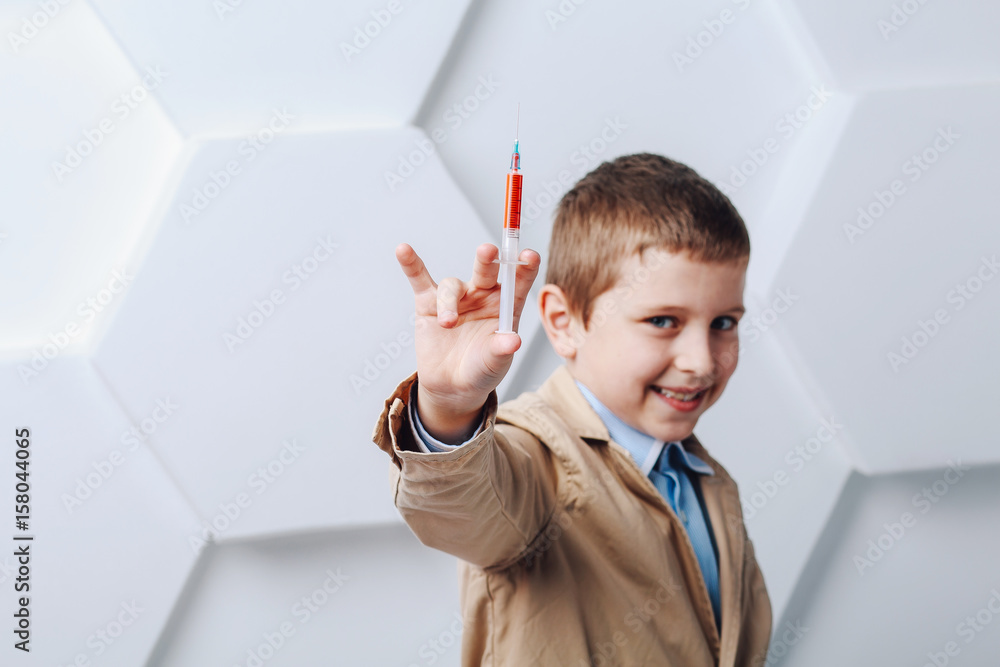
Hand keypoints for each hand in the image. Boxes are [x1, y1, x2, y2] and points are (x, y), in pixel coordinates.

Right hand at [395, 242, 540, 442]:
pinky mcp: (428, 303)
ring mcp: (456, 298)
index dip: (525, 266)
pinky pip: (419, 279)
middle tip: (488, 251)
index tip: (530, 255)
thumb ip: (501, 351)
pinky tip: (404, 250)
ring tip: (447, 324)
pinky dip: (411, 264)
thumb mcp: (493, 364)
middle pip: (486, 271)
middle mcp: (482, 296)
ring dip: (449, 302)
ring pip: (452, 286)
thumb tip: (513, 341)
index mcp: (505, 306)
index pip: (518, 281)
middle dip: (487, 260)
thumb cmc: (481, 371)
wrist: (452, 386)